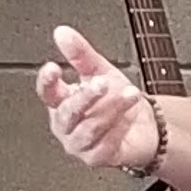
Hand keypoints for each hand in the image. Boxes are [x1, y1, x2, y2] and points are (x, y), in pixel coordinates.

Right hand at [35, 25, 159, 171]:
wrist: (144, 126)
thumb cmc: (117, 100)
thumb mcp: (100, 70)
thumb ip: (80, 53)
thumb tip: (62, 33)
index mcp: (61, 102)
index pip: (47, 92)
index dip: (47, 81)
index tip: (53, 68)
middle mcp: (66, 124)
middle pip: (66, 112)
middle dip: (85, 97)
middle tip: (101, 83)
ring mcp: (78, 143)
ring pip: (88, 128)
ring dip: (110, 110)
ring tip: (129, 94)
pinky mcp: (95, 157)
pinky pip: (104, 143)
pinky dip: (119, 128)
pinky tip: (129, 116)